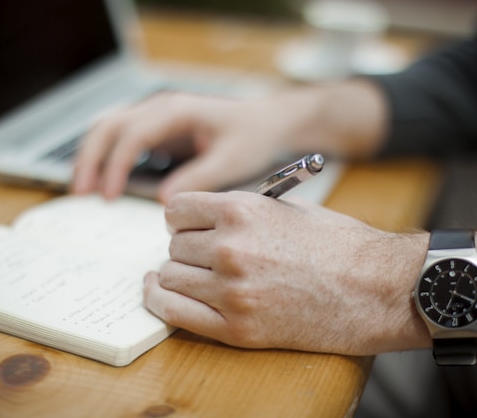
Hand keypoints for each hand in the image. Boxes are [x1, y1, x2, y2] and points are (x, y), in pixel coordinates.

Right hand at [72, 81, 387, 201]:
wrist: (270, 122)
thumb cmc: (255, 136)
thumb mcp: (232, 160)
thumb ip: (199, 178)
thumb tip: (164, 202)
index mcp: (178, 110)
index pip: (133, 134)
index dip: (115, 164)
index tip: (108, 196)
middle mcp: (162, 107)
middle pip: (110, 125)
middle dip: (90, 157)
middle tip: (80, 193)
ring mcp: (159, 116)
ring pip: (111, 128)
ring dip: (93, 155)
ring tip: (83, 188)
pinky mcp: (161, 129)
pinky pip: (124, 138)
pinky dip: (108, 156)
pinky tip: (105, 180)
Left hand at [143, 191, 430, 354]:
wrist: (376, 287)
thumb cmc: (336, 243)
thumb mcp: (285, 208)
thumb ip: (238, 210)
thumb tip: (202, 217)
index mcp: (242, 210)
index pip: (176, 209)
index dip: (181, 217)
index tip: (186, 225)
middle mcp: (230, 248)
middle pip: (174, 245)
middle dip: (186, 246)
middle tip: (203, 252)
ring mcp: (231, 290)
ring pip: (170, 276)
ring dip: (178, 273)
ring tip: (196, 273)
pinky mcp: (237, 328)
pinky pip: (175, 312)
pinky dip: (161, 301)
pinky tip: (161, 291)